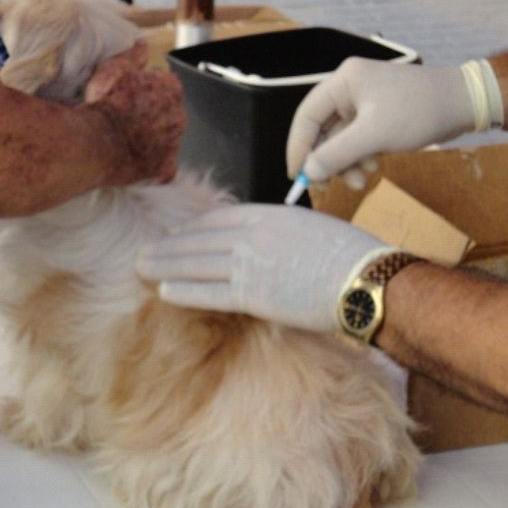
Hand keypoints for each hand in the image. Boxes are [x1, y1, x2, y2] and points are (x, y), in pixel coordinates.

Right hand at [87, 45, 185, 183]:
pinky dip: (152, 167)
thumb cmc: (103, 104)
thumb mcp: (113, 68)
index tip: (130, 96)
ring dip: (153, 140)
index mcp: (171, 88)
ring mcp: (174, 145)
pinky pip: (163, 169)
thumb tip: (142, 45)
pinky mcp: (165, 170)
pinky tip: (136, 164)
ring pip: (167, 140)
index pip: (165, 85)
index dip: (146, 91)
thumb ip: (132, 55)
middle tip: (127, 120)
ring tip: (128, 141)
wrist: (95, 142)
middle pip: (168, 113)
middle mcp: (179, 116)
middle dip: (152, 115)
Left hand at [136, 204, 388, 331]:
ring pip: (197, 263)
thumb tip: (268, 243)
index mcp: (269, 213)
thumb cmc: (349, 254)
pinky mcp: (255, 294)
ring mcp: (251, 263)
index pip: (218, 219)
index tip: (176, 234)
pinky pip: (210, 292)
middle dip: (169, 245)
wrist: (366, 278)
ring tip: (141, 267)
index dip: (192, 228)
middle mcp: (254, 234)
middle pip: (200, 239)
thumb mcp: (312, 228)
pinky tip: (164, 291)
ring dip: (165, 265)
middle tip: (144, 250)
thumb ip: (281, 232)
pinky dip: (185, 291)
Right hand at [286, 57, 474, 183]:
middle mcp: (349, 89)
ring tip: (362, 181)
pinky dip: (361, 157)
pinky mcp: (379, 115)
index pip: (306, 116)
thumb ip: (337, 155)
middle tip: (328, 187)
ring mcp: (365, 102)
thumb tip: (308, 173)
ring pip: (341, 139)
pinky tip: (375, 167)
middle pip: (323, 130)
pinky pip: (358, 140)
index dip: (298, 147)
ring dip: (347, 163)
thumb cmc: (418, 112)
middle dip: (328, 160)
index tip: (297, 176)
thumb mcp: (374, 135)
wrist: (464, 103)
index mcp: (343, 82)